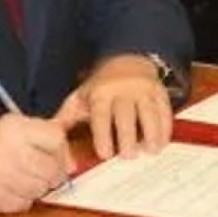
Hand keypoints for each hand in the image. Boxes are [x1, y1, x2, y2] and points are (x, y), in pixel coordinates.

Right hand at [0, 114, 73, 213]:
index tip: (52, 153)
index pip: (57, 139)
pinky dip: (22, 199)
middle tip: (38, 170)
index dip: (60, 149)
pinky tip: (9, 188)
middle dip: (51, 173)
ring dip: (37, 187)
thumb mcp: (16, 127)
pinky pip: (25, 204)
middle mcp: (6, 150)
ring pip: (42, 189)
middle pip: (52, 169)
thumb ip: (47, 139)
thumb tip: (73, 166)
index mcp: (13, 127)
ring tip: (21, 177)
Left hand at [54, 54, 173, 160]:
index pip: (101, 116)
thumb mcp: (81, 96)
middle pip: (126, 115)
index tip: (106, 154)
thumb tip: (52, 140)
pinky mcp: (159, 92)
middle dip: (128, 137)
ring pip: (149, 112)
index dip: (103, 135)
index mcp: (101, 93)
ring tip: (151, 151)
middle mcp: (123, 90)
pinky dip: (165, 127)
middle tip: (129, 156)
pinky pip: (164, 110)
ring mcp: (143, 90)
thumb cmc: (102, 86)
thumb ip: (67, 118)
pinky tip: (162, 142)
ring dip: (152, 133)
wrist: (126, 60)